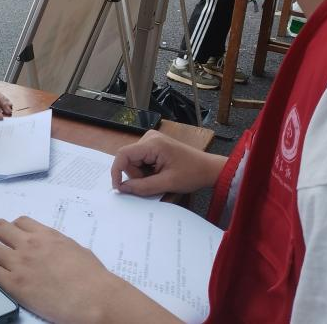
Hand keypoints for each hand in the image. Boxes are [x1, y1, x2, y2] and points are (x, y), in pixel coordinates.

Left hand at [0, 217, 124, 323]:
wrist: (95, 297)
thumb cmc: (93, 278)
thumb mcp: (76, 250)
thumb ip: (59, 246)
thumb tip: (54, 249)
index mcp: (46, 235)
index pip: (20, 222)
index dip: (9, 225)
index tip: (4, 229)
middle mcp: (30, 244)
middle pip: (0, 228)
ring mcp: (20, 263)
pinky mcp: (15, 284)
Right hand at [110, 130, 225, 196]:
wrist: (209, 168)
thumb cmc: (192, 174)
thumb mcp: (167, 183)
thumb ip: (142, 187)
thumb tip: (122, 188)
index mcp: (152, 143)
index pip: (123, 154)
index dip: (117, 171)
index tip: (119, 188)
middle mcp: (149, 138)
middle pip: (129, 159)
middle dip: (136, 175)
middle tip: (154, 184)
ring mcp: (151, 140)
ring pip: (134, 161)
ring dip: (142, 174)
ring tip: (160, 179)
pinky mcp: (154, 146)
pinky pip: (141, 160)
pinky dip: (147, 171)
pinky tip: (160, 174)